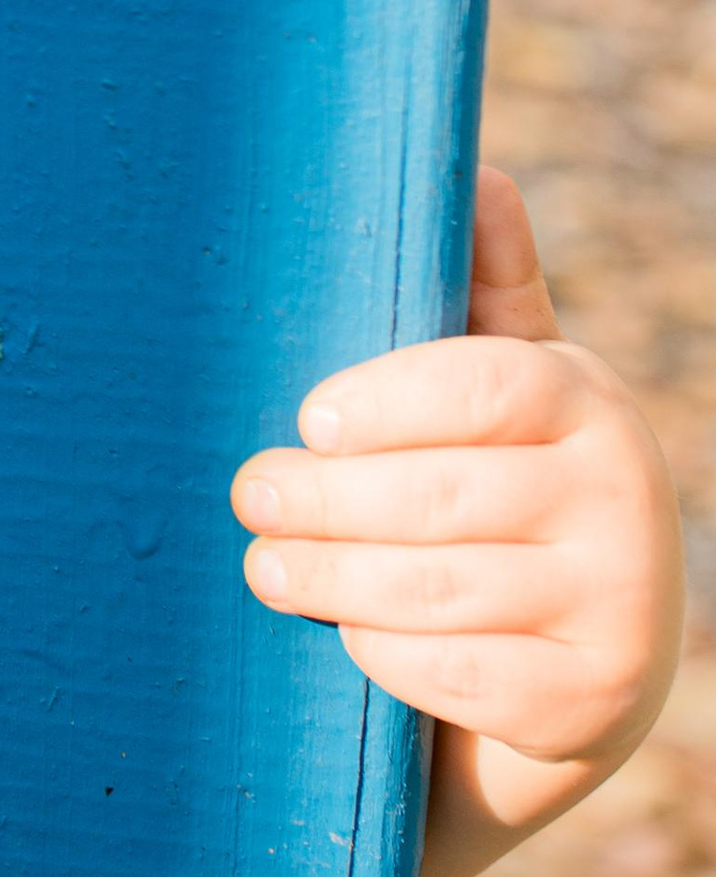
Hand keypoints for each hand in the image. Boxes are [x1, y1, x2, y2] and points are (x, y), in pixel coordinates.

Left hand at [231, 169, 683, 876]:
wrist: (570, 672)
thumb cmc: (506, 496)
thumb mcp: (506, 394)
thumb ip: (486, 292)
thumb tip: (479, 170)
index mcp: (588, 402)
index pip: (485, 385)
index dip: (387, 401)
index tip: (309, 417)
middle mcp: (625, 500)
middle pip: (441, 496)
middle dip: (323, 502)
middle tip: (250, 498)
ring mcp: (619, 607)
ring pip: (437, 588)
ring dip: (331, 580)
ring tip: (265, 564)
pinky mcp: (590, 705)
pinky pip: (456, 672)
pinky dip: (383, 654)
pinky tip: (343, 635)